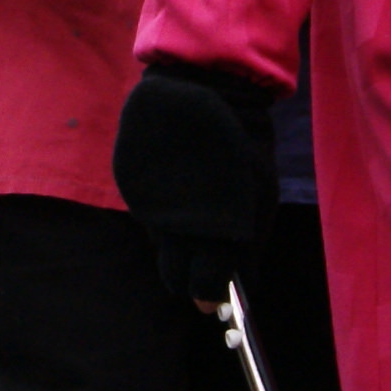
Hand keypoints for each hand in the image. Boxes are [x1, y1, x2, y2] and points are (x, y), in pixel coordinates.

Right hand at [109, 57, 281, 303]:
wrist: (201, 91)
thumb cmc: (242, 147)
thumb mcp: (259, 199)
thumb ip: (246, 248)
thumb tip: (234, 288)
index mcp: (216, 232)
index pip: (204, 289)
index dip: (211, 297)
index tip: (217, 298)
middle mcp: (176, 227)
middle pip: (176, 280)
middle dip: (190, 280)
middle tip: (203, 266)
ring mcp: (149, 208)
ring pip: (160, 247)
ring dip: (175, 242)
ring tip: (193, 212)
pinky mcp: (130, 189)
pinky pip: (146, 216)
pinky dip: (161, 212)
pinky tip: (176, 189)